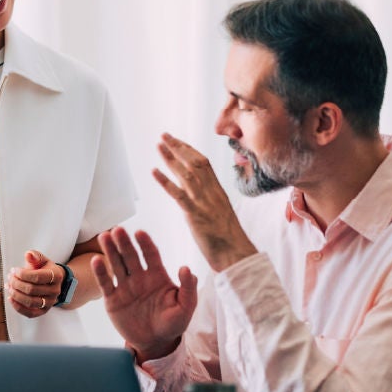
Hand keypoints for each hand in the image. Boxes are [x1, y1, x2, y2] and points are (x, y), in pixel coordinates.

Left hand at [6, 250, 62, 317]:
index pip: (37, 277)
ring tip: (8, 286)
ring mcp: (50, 302)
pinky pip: (30, 313)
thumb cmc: (44, 269)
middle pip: (31, 289)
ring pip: (30, 302)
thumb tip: (28, 254)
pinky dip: (18, 307)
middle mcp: (55, 290)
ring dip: (15, 294)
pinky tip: (10, 298)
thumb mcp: (41, 260)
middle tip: (9, 277)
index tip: (14, 270)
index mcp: (56, 276)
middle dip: (16, 283)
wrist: (52, 282)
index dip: (22, 274)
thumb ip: (35, 256)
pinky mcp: (44, 311)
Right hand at [92, 227, 197, 362]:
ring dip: (110, 251)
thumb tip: (186, 268)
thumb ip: (188, 288)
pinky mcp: (113, 299)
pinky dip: (101, 272)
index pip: (151, 254)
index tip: (140, 233)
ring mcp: (125, 287)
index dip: (145, 243)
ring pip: (116, 265)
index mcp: (157, 276)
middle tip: (118, 230)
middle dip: (124, 243)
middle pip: (130, 256)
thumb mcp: (186, 307)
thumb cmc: (173, 324)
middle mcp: (140, 277)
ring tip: (104, 236)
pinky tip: (96, 260)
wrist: (155, 343)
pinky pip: (106, 283)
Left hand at [153, 133, 257, 271]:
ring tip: (159, 146)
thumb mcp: (221, 215)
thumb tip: (202, 195)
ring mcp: (204, 203)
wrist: (237, 255)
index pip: (204, 164)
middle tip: (164, 135)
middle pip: (195, 163)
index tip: (178, 141)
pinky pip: (179, 194)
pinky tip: (154, 171)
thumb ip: (211, 202)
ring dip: (171, 158)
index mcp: (218, 192)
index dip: (190, 150)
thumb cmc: (229, 240)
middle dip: (179, 147)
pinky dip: (166, 181)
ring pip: (187, 174)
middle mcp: (212, 193)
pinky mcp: (196, 215)